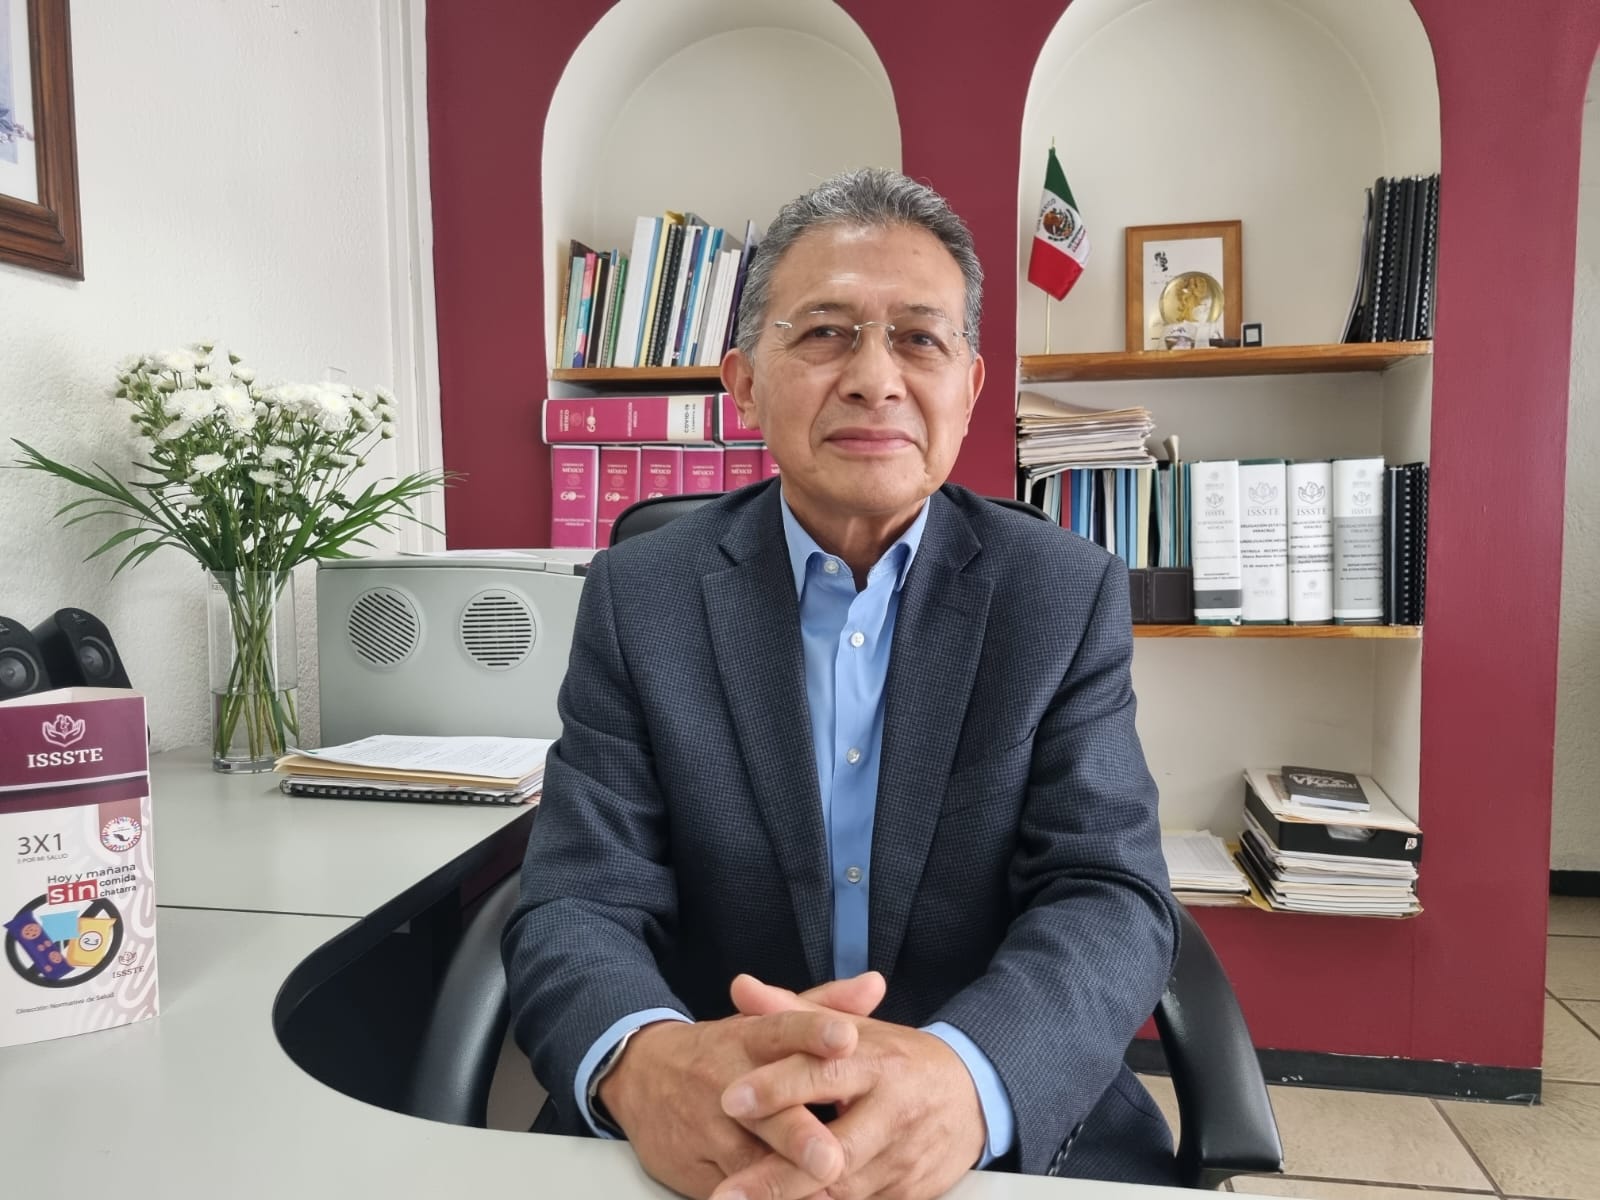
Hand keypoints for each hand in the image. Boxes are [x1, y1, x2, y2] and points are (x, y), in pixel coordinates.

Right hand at [600, 974, 886, 1199]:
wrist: (641, 1077)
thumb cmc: (722, 1052)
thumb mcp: (762, 1021)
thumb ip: (821, 1007)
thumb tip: (875, 985)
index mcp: (749, 1040)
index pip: (783, 1032)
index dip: (814, 1034)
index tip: (846, 1038)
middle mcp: (728, 1083)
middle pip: (767, 1110)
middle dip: (798, 1136)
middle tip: (831, 1156)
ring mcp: (710, 1130)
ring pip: (748, 1161)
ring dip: (782, 1183)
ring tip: (821, 1193)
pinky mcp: (697, 1169)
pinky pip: (734, 1192)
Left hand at [713, 976, 985, 1199]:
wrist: (974, 1095)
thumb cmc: (898, 1058)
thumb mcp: (853, 1028)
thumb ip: (793, 1012)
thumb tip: (740, 989)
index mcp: (876, 1061)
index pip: (822, 1072)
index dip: (777, 1087)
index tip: (730, 1100)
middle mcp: (893, 1111)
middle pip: (833, 1151)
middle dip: (777, 1176)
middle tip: (727, 1193)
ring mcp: (903, 1158)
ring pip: (844, 1190)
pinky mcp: (909, 1194)